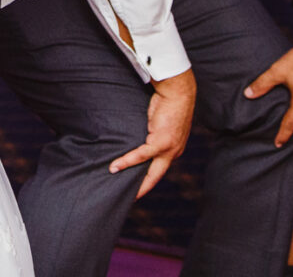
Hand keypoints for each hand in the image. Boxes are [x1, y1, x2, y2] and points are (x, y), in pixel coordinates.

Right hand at [109, 69, 193, 197]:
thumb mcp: (160, 124)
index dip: (148, 179)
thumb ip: (152, 134)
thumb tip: (138, 137)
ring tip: (115, 181)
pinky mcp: (162, 142)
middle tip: (131, 199)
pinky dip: (128, 161)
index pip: (159, 169)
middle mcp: (174, 152)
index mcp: (174, 149)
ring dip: (132, 177)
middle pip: (156, 176)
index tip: (137, 188)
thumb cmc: (168, 104)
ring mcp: (170, 149)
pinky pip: (142, 155)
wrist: (178, 93)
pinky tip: (116, 166)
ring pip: (149, 170)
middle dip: (143, 189)